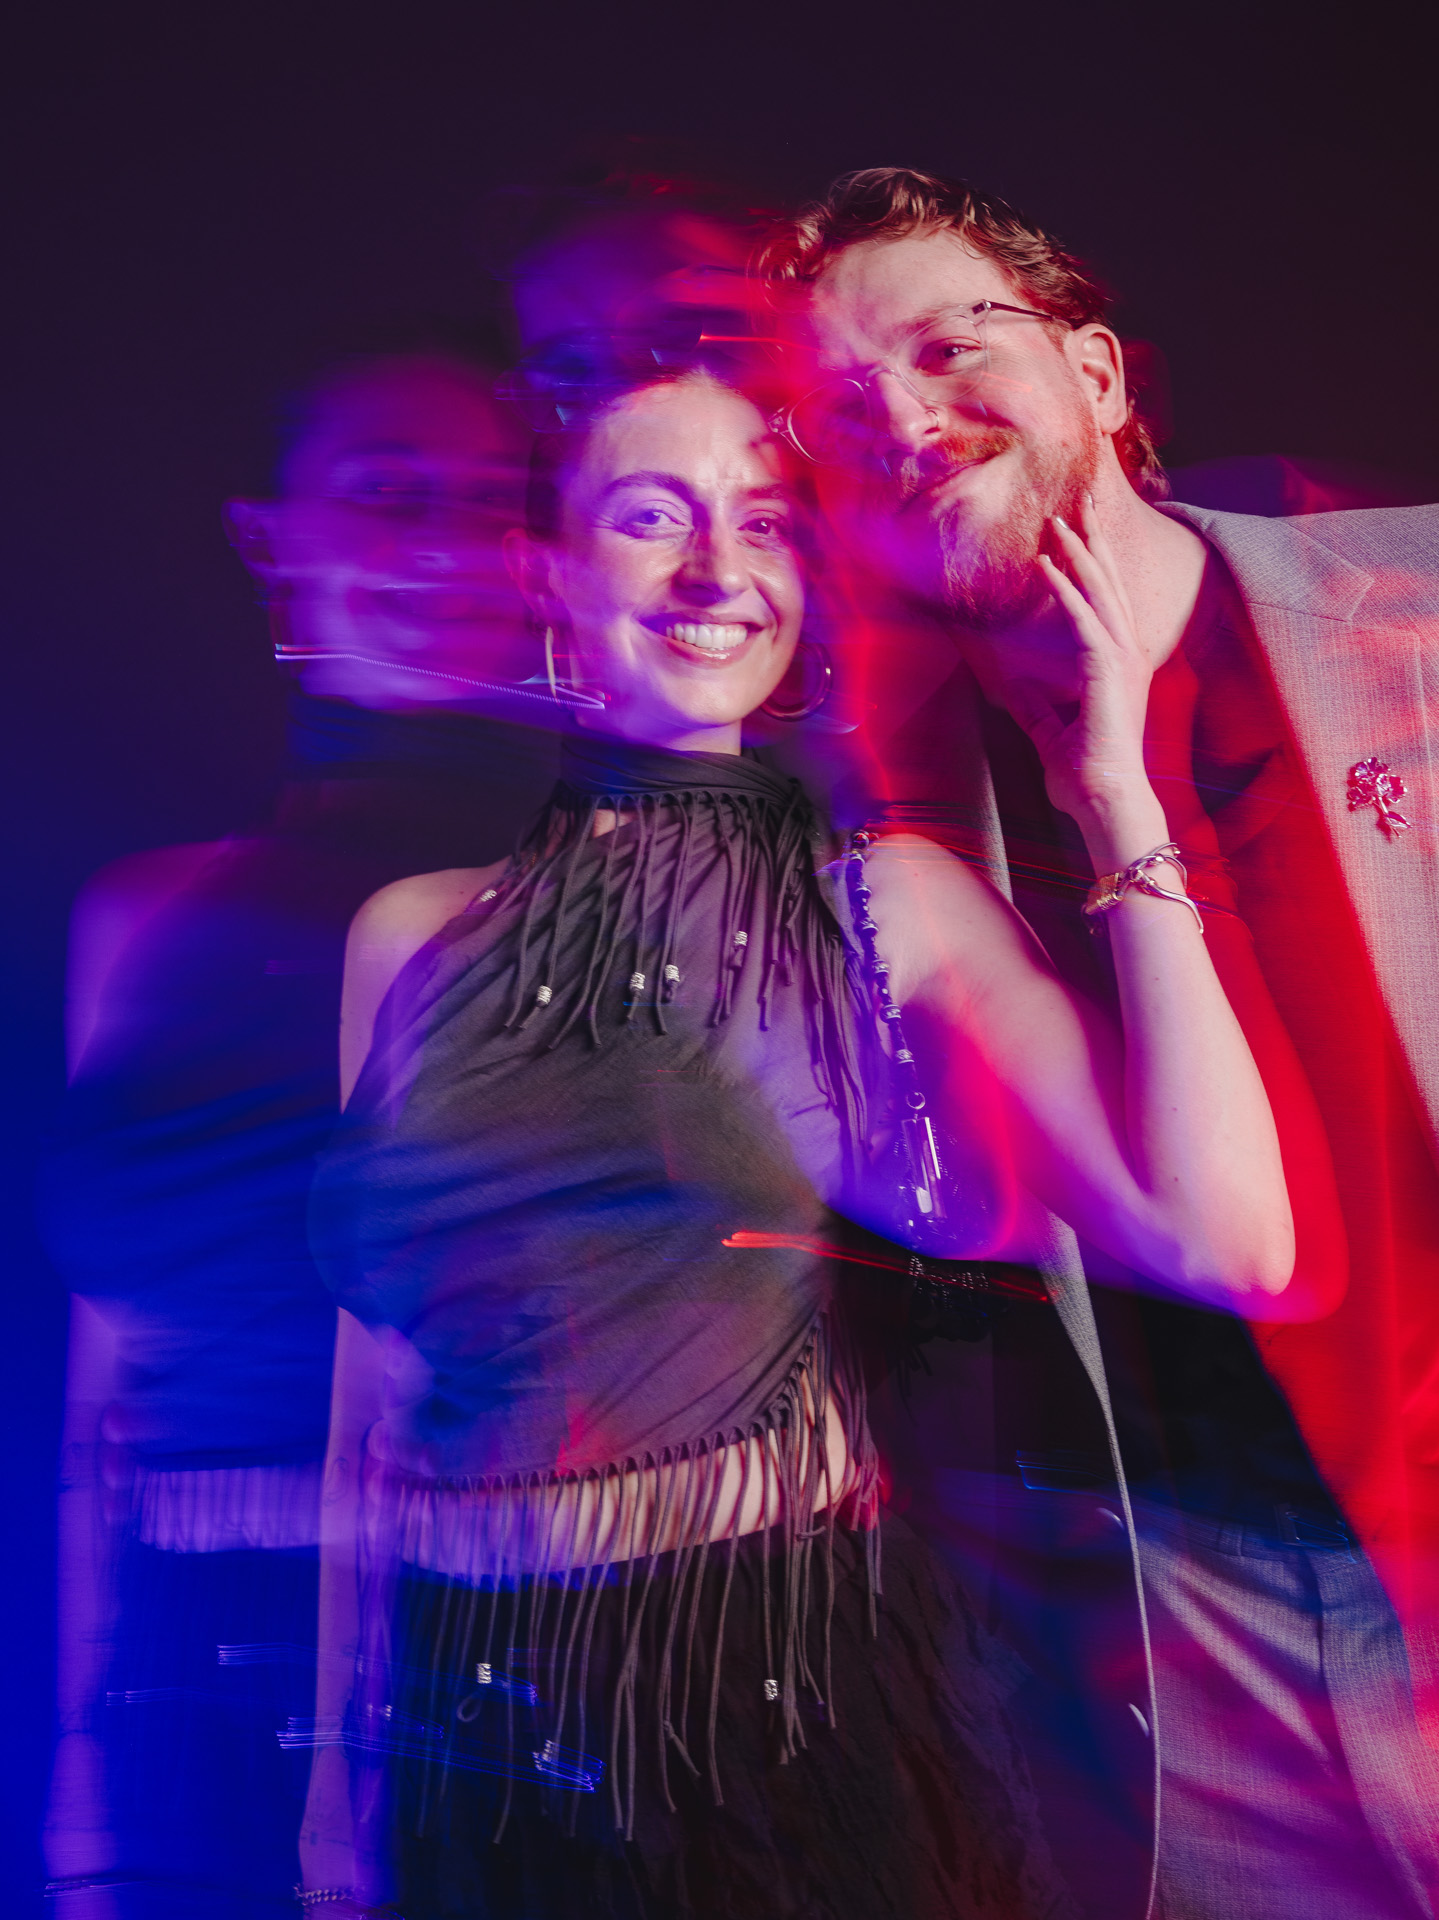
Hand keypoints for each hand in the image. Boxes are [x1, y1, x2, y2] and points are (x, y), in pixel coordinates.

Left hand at [1010, 500, 1154, 834]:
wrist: (1107, 801)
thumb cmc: (1086, 777)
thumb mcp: (1052, 736)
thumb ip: (1039, 710)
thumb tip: (1018, 689)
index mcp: (1117, 666)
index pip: (1104, 603)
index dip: (1090, 565)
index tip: (1075, 533)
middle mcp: (1126, 655)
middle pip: (1109, 584)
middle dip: (1093, 541)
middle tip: (1080, 502)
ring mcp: (1122, 660)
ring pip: (1101, 592)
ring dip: (1080, 553)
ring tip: (1062, 518)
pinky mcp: (1108, 671)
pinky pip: (1084, 620)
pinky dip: (1065, 590)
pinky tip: (1046, 565)